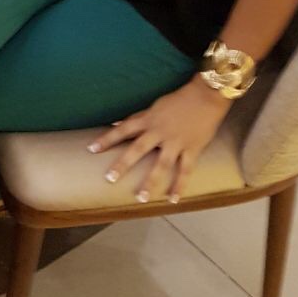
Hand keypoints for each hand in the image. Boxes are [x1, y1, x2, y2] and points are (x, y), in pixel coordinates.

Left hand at [87, 77, 230, 202]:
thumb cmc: (178, 99)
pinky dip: (179, 185)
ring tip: (141, 198)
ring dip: (150, 182)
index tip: (91, 149)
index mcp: (148, 119)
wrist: (206, 96)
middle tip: (109, 178)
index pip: (123, 129)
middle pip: (137, 149)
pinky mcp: (192, 149)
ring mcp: (176, 142)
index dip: (106, 138)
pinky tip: (173, 200)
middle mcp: (159, 132)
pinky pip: (185, 170)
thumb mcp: (155, 106)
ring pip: (161, 164)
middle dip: (123, 164)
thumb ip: (139, 118)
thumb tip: (117, 124)